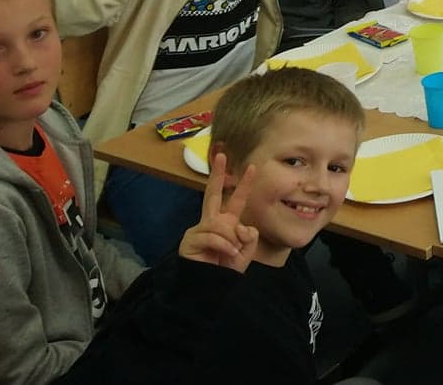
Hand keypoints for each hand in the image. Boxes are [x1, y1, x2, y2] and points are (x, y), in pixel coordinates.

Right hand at [178, 152, 258, 272]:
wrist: (210, 288)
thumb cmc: (226, 270)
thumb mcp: (245, 251)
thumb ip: (249, 235)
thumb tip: (241, 226)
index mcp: (226, 223)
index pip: (236, 200)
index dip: (244, 185)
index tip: (252, 167)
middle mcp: (212, 222)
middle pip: (213, 194)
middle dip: (217, 174)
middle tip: (221, 155)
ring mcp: (199, 230)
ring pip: (221, 225)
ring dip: (231, 240)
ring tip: (231, 253)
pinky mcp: (190, 240)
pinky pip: (213, 237)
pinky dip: (223, 246)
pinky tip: (226, 255)